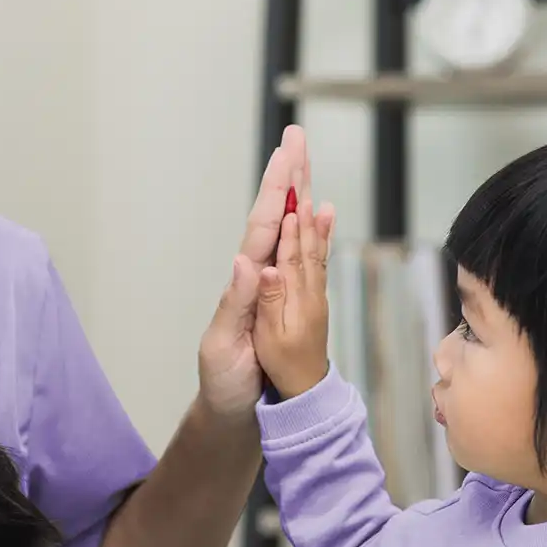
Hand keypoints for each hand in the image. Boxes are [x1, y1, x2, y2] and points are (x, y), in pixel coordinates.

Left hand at [197, 127, 311, 416]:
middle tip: (296, 134)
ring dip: (297, 193)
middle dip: (286, 175)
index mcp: (244, 282)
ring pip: (287, 230)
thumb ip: (237, 304)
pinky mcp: (283, 300)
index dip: (274, 189)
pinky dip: (313, 230)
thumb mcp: (224, 345)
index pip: (261, 226)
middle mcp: (257, 276)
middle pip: (274, 215)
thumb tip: (248, 260)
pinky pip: (301, 257)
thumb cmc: (224, 383)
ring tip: (306, 158)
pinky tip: (322, 211)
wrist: (233, 412)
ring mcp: (270, 286)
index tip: (286, 153)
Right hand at [252, 194, 334, 398]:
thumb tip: (264, 269)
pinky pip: (319, 260)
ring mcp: (314, 293)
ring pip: (315, 248)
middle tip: (304, 174)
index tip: (291, 196)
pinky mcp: (314, 297)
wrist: (306, 388)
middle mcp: (308, 290)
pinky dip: (322, 238)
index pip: (291, 253)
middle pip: (306, 241)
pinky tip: (325, 224)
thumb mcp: (269, 339)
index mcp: (294, 298)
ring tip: (318, 195)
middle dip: (304, 207)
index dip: (289, 224)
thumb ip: (266, 301)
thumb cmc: (283, 366)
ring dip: (315, 220)